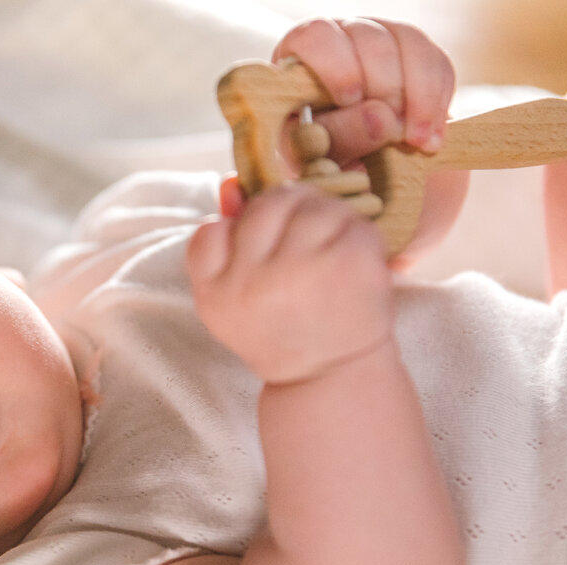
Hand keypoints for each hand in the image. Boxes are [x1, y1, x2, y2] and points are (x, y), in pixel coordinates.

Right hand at [186, 183, 391, 384]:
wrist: (330, 379)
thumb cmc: (279, 332)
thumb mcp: (233, 300)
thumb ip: (224, 242)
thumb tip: (231, 183)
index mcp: (215, 295)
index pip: (211, 231)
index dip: (236, 235)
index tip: (259, 260)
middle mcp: (252, 283)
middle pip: (266, 205)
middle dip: (286, 215)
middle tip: (300, 245)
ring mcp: (303, 272)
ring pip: (309, 203)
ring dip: (321, 217)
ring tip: (326, 250)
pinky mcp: (351, 263)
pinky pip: (350, 218)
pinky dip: (354, 232)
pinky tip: (351, 260)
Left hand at [274, 18, 454, 163]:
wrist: (340, 161)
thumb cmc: (313, 151)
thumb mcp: (314, 149)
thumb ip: (339, 133)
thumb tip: (382, 119)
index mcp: (302, 52)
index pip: (318, 37)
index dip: (338, 66)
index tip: (350, 99)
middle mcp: (343, 35)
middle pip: (372, 40)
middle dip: (387, 88)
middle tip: (392, 133)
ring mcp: (384, 39)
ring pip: (411, 44)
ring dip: (420, 96)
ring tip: (416, 141)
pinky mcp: (417, 55)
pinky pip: (439, 65)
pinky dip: (438, 102)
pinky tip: (431, 138)